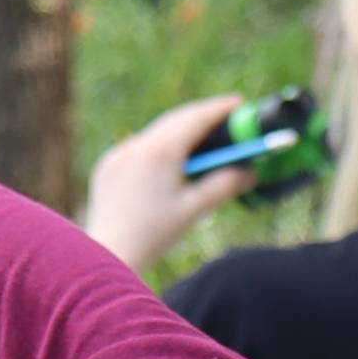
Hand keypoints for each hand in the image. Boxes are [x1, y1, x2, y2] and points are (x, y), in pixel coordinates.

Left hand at [81, 95, 255, 272]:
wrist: (109, 254)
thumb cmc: (154, 235)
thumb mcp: (194, 210)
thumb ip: (224, 186)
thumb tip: (249, 173)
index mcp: (160, 152)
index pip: (196, 118)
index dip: (220, 108)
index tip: (239, 103)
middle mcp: (136, 146)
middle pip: (176, 120)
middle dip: (202, 117)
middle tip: (227, 120)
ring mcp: (118, 154)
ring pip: (156, 132)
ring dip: (180, 132)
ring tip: (202, 140)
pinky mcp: (108, 166)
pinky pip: (138, 147)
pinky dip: (158, 147)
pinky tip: (170, 161)